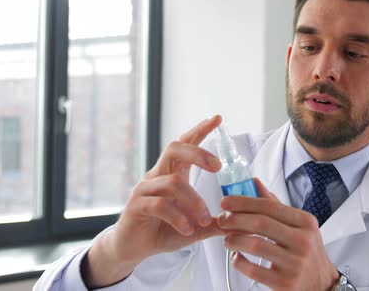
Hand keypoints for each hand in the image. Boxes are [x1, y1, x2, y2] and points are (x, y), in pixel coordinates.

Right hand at [82, 115, 224, 287]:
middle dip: (198, 153)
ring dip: (194, 201)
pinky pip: (160, 204)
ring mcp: (145, 189)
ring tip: (204, 219)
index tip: (218, 118)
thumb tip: (236, 222)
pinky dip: (178, 217)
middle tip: (218, 166)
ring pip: (172, 182)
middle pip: (175, 149)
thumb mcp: (194, 228)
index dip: (200, 130)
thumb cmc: (163, 232)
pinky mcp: (136, 205)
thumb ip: (213, 222)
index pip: (185, 145)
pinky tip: (187, 229)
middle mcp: (157, 175)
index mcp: (172, 174)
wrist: (132, 249)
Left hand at [218, 178, 338, 290]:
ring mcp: (295, 263)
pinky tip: (236, 258)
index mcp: (306, 222)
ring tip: (227, 240)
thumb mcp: (299, 227)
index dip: (244, 202)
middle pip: (261, 223)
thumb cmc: (306, 252)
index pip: (270, 206)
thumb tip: (254, 182)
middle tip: (222, 220)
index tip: (226, 201)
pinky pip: (253, 270)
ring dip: (235, 240)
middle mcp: (303, 241)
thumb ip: (275, 206)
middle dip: (235, 219)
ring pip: (255, 245)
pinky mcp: (285, 283)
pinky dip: (239, 262)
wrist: (322, 285)